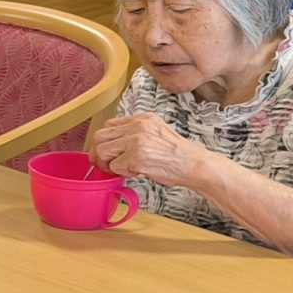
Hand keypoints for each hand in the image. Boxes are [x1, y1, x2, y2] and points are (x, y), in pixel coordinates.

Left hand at [91, 114, 208, 189]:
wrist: (193, 164)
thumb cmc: (176, 155)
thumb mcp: (156, 133)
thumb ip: (135, 134)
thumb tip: (113, 146)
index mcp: (142, 118)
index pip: (109, 124)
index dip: (104, 141)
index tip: (107, 153)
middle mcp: (138, 126)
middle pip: (100, 136)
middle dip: (99, 154)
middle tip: (106, 165)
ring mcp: (136, 140)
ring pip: (103, 151)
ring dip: (108, 164)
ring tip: (122, 169)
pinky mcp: (137, 157)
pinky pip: (115, 166)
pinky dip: (122, 173)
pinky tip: (136, 172)